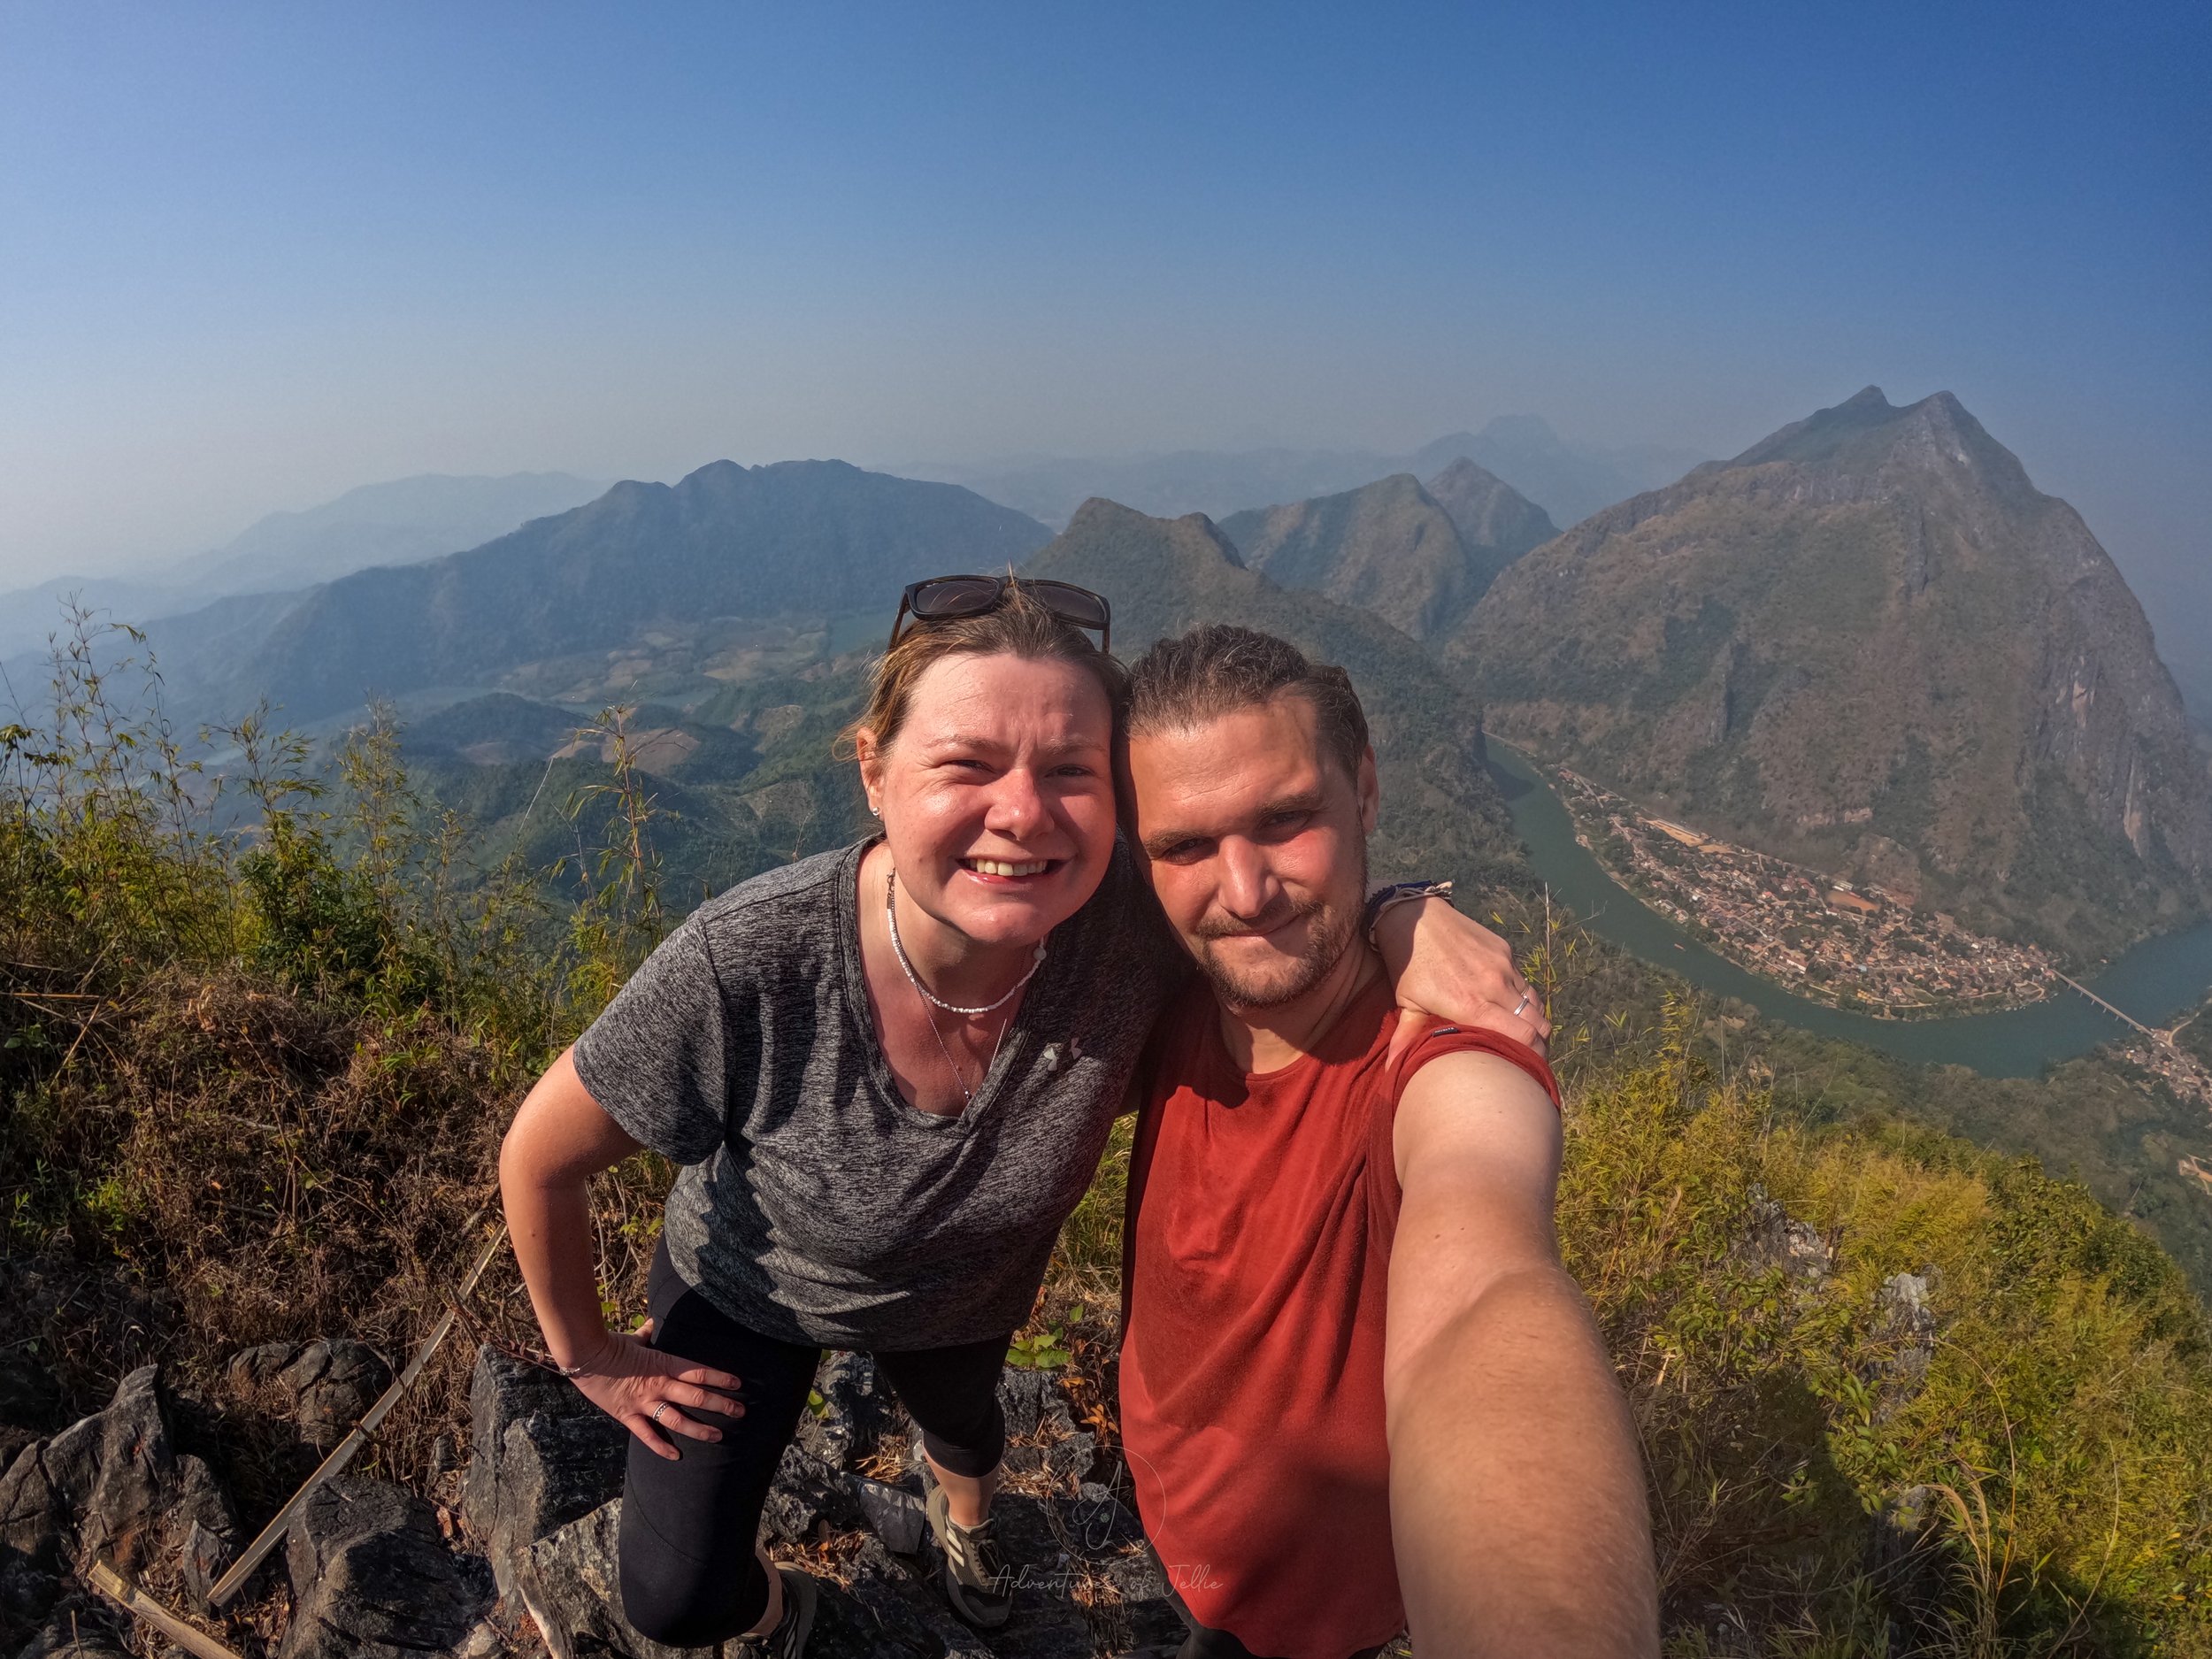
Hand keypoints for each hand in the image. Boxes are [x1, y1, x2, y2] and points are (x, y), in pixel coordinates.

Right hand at [565, 1318, 743, 1459]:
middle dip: (721, 1404)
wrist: (585, 1358)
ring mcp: (644, 1403)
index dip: (720, 1378)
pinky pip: (647, 1436)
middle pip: (696, 1396)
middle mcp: (659, 1385)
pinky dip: (662, 1448)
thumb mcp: (634, 1338)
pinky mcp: (628, 1416)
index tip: (738, 1384)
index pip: (699, 1373)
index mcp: (664, 1364)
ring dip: (700, 1429)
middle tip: (740, 1411)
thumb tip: (651, 1323)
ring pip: (677, 1420)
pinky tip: (676, 1456)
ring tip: (719, 1435)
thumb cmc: (611, 1344)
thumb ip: (647, 1333)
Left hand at [1374, 897, 1548, 1064]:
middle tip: (1530, 1055)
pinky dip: (1521, 996)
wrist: (1414, 917)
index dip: (1534, 1056)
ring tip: (1521, 1032)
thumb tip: (1392, 1070)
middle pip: (1539, 1024)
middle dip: (1540, 1043)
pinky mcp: (1504, 950)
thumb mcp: (1407, 1003)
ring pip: (1534, 1003)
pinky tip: (1507, 1003)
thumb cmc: (1407, 964)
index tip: (1529, 1069)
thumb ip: (1408, 1039)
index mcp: (1472, 1006)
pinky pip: (1522, 980)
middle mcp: (1495, 986)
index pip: (1524, 1037)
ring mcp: (1503, 966)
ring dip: (1532, 1020)